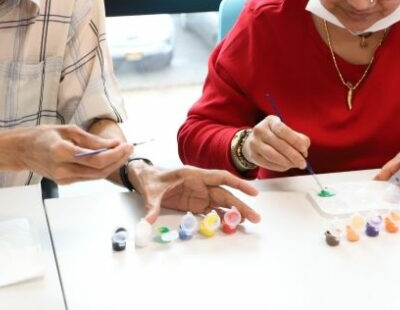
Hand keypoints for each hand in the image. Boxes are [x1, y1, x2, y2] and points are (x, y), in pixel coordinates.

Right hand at [14, 125, 131, 184]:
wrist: (21, 150)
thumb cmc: (42, 136)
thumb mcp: (67, 130)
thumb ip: (91, 139)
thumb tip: (113, 144)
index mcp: (62, 152)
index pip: (95, 159)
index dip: (114, 154)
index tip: (126, 145)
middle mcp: (63, 169)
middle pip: (98, 171)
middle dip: (117, 160)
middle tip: (129, 148)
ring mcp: (63, 179)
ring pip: (95, 176)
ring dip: (112, 165)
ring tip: (122, 153)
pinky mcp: (64, 182)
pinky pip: (88, 177)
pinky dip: (100, 169)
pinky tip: (108, 159)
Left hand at [128, 163, 260, 223]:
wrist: (144, 179)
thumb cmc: (150, 180)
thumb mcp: (150, 193)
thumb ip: (151, 207)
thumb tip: (147, 222)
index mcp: (193, 175)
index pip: (220, 177)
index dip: (238, 184)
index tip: (253, 192)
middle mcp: (200, 183)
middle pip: (225, 193)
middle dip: (240, 205)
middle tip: (256, 218)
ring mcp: (200, 193)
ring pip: (222, 202)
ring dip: (235, 212)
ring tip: (248, 223)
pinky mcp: (196, 202)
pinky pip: (213, 210)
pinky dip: (223, 217)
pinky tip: (232, 224)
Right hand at [242, 115, 310, 171]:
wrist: (255, 141)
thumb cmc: (275, 136)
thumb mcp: (287, 132)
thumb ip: (299, 138)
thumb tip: (304, 151)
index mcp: (270, 121)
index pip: (283, 130)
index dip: (296, 141)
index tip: (304, 150)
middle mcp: (260, 130)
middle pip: (280, 145)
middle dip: (294, 156)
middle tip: (303, 163)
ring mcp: (254, 142)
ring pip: (273, 156)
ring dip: (287, 163)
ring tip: (294, 165)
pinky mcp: (253, 154)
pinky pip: (268, 163)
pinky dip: (279, 167)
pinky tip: (285, 166)